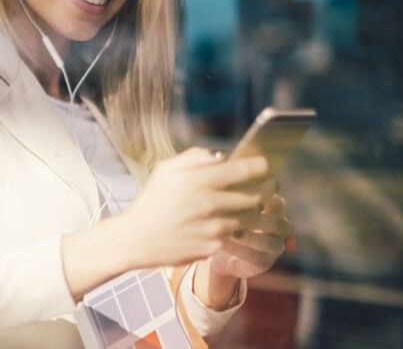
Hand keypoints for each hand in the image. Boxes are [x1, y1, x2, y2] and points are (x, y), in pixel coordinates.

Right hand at [122, 148, 273, 268]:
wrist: (137, 239)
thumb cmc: (152, 201)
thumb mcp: (165, 170)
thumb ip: (195, 157)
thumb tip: (223, 155)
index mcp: (197, 181)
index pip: (244, 169)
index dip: (260, 165)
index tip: (264, 165)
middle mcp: (209, 204)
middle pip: (255, 195)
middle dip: (264, 188)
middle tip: (264, 186)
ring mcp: (213, 228)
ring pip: (249, 217)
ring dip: (251, 210)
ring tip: (244, 205)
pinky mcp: (214, 247)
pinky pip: (234, 235)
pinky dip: (233, 229)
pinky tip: (221, 224)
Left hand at [209, 193, 292, 278]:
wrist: (220, 247)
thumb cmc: (224, 214)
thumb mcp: (229, 200)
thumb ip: (233, 188)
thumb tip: (223, 167)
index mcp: (276, 208)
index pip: (275, 201)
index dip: (260, 199)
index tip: (237, 195)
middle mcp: (281, 227)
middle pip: (276, 222)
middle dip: (256, 219)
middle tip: (235, 215)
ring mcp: (276, 246)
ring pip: (268, 242)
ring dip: (249, 237)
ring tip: (230, 232)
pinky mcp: (264, 263)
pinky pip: (255, 257)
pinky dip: (239, 249)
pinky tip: (223, 243)